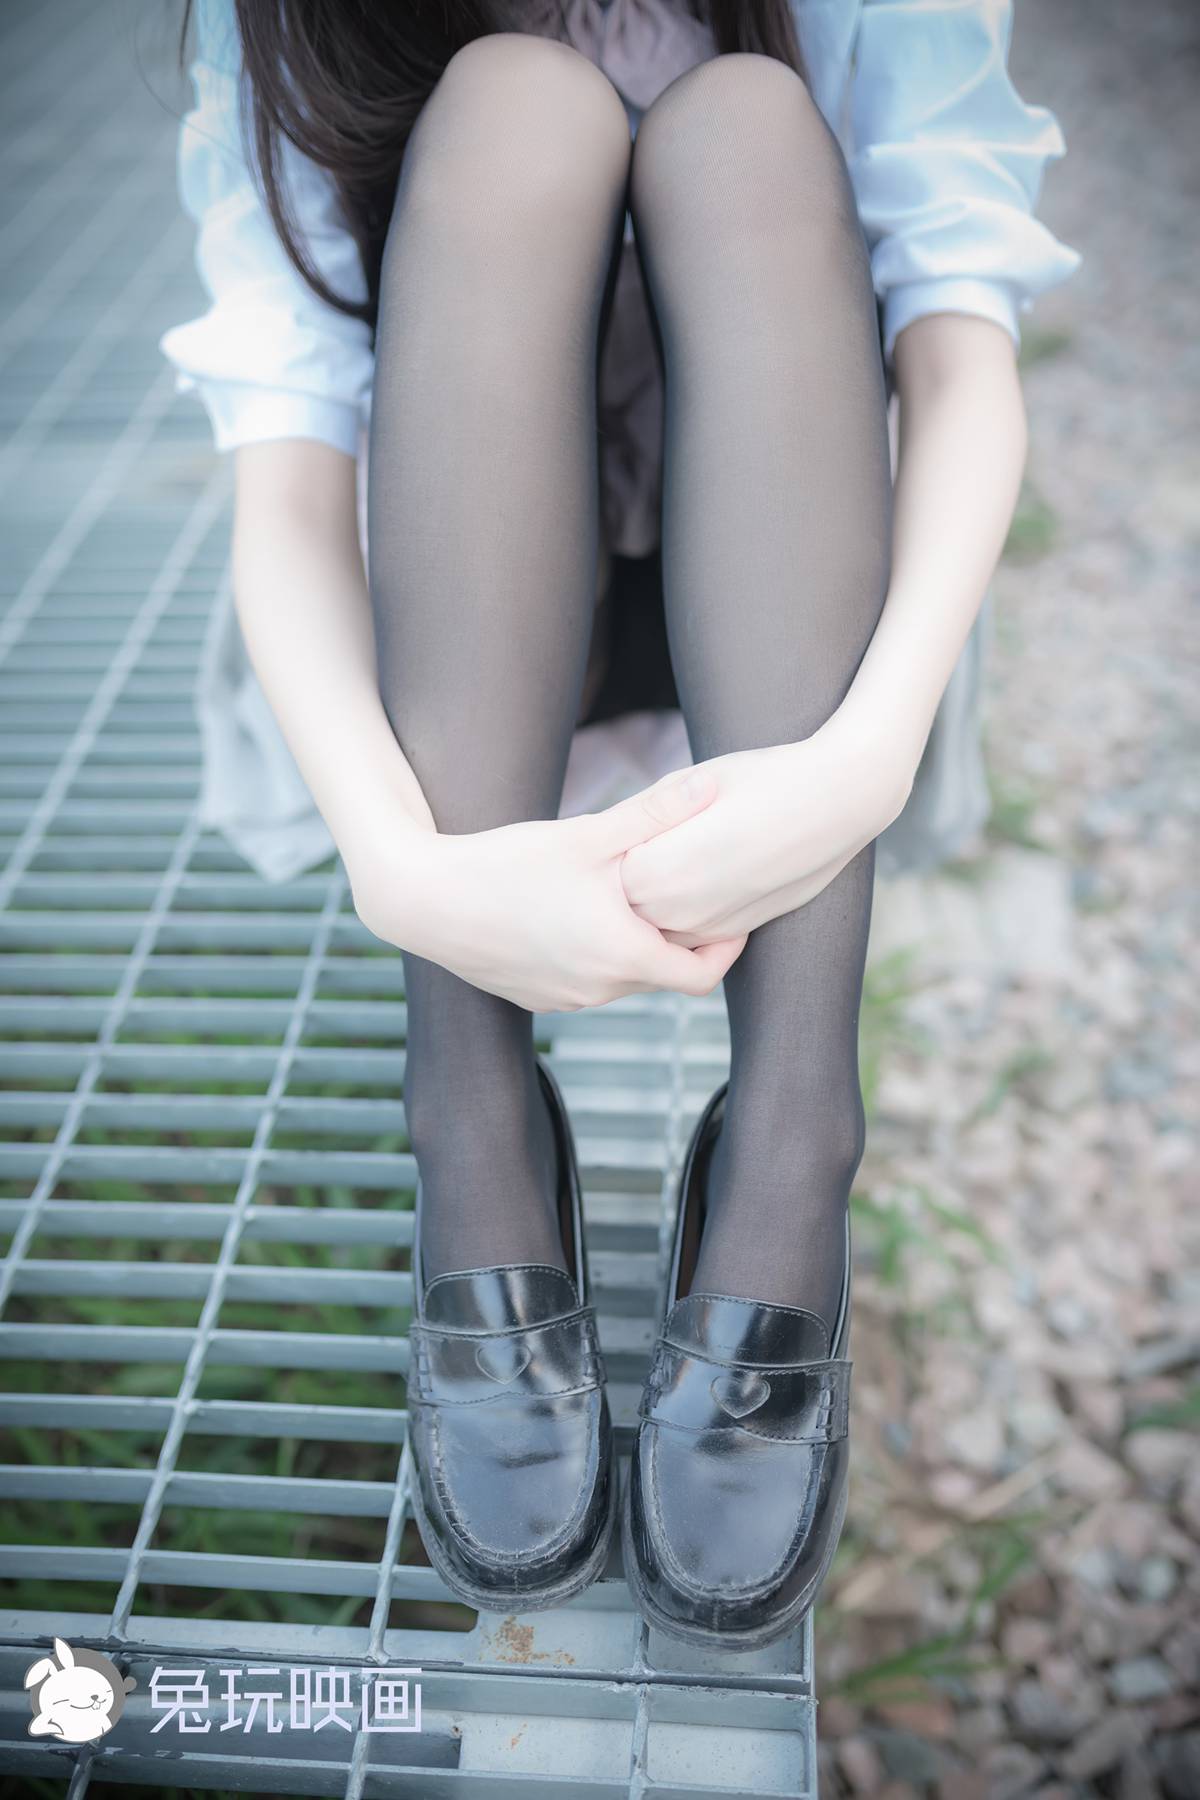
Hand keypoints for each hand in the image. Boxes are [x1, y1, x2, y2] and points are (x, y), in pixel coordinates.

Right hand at [352, 766, 748, 1012]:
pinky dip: (601, 956)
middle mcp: (600, 990)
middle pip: (665, 976)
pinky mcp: (538, 996)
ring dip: (639, 947)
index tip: (734, 916)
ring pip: (625, 979)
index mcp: (622, 956)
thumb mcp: (587, 835)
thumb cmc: (506, 866)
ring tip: (639, 901)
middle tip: (694, 898)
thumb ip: (654, 814)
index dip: (728, 948)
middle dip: (683, 941)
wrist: (423, 902)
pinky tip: (585, 914)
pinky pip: (588, 982)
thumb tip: (712, 784)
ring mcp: (567, 999)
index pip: (703, 977)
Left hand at [619, 721, 912, 947]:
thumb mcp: (690, 782)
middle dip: (631, 873)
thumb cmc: (764, 778)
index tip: (630, 823)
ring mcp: (709, 926)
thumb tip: (611, 833)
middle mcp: (679, 910)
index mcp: (658, 870)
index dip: (616, 843)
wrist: (839, 800)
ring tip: (687, 849)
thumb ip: (642, 815)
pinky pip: (689, 929)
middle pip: (624, 901)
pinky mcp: (735, 931)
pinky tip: (708, 869)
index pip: (607, 868)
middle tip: (655, 837)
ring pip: (655, 922)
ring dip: (658, 895)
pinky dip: (686, 907)